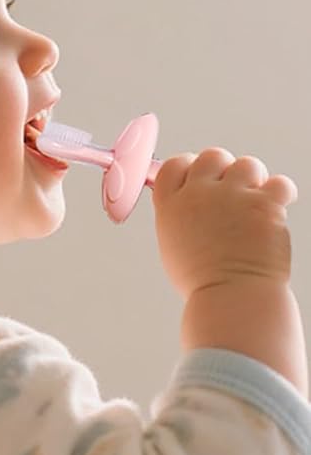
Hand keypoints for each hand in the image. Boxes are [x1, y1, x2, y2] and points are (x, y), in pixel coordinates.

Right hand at [152, 148, 296, 299]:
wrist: (231, 298)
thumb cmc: (204, 283)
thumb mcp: (174, 247)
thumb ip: (180, 218)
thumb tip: (190, 205)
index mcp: (172, 205)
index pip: (174, 164)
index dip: (190, 165)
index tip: (201, 173)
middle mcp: (199, 195)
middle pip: (212, 156)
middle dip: (225, 168)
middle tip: (234, 189)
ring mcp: (232, 197)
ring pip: (247, 165)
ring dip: (254, 180)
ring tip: (256, 204)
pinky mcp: (263, 204)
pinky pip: (279, 183)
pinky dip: (281, 193)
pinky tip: (279, 206)